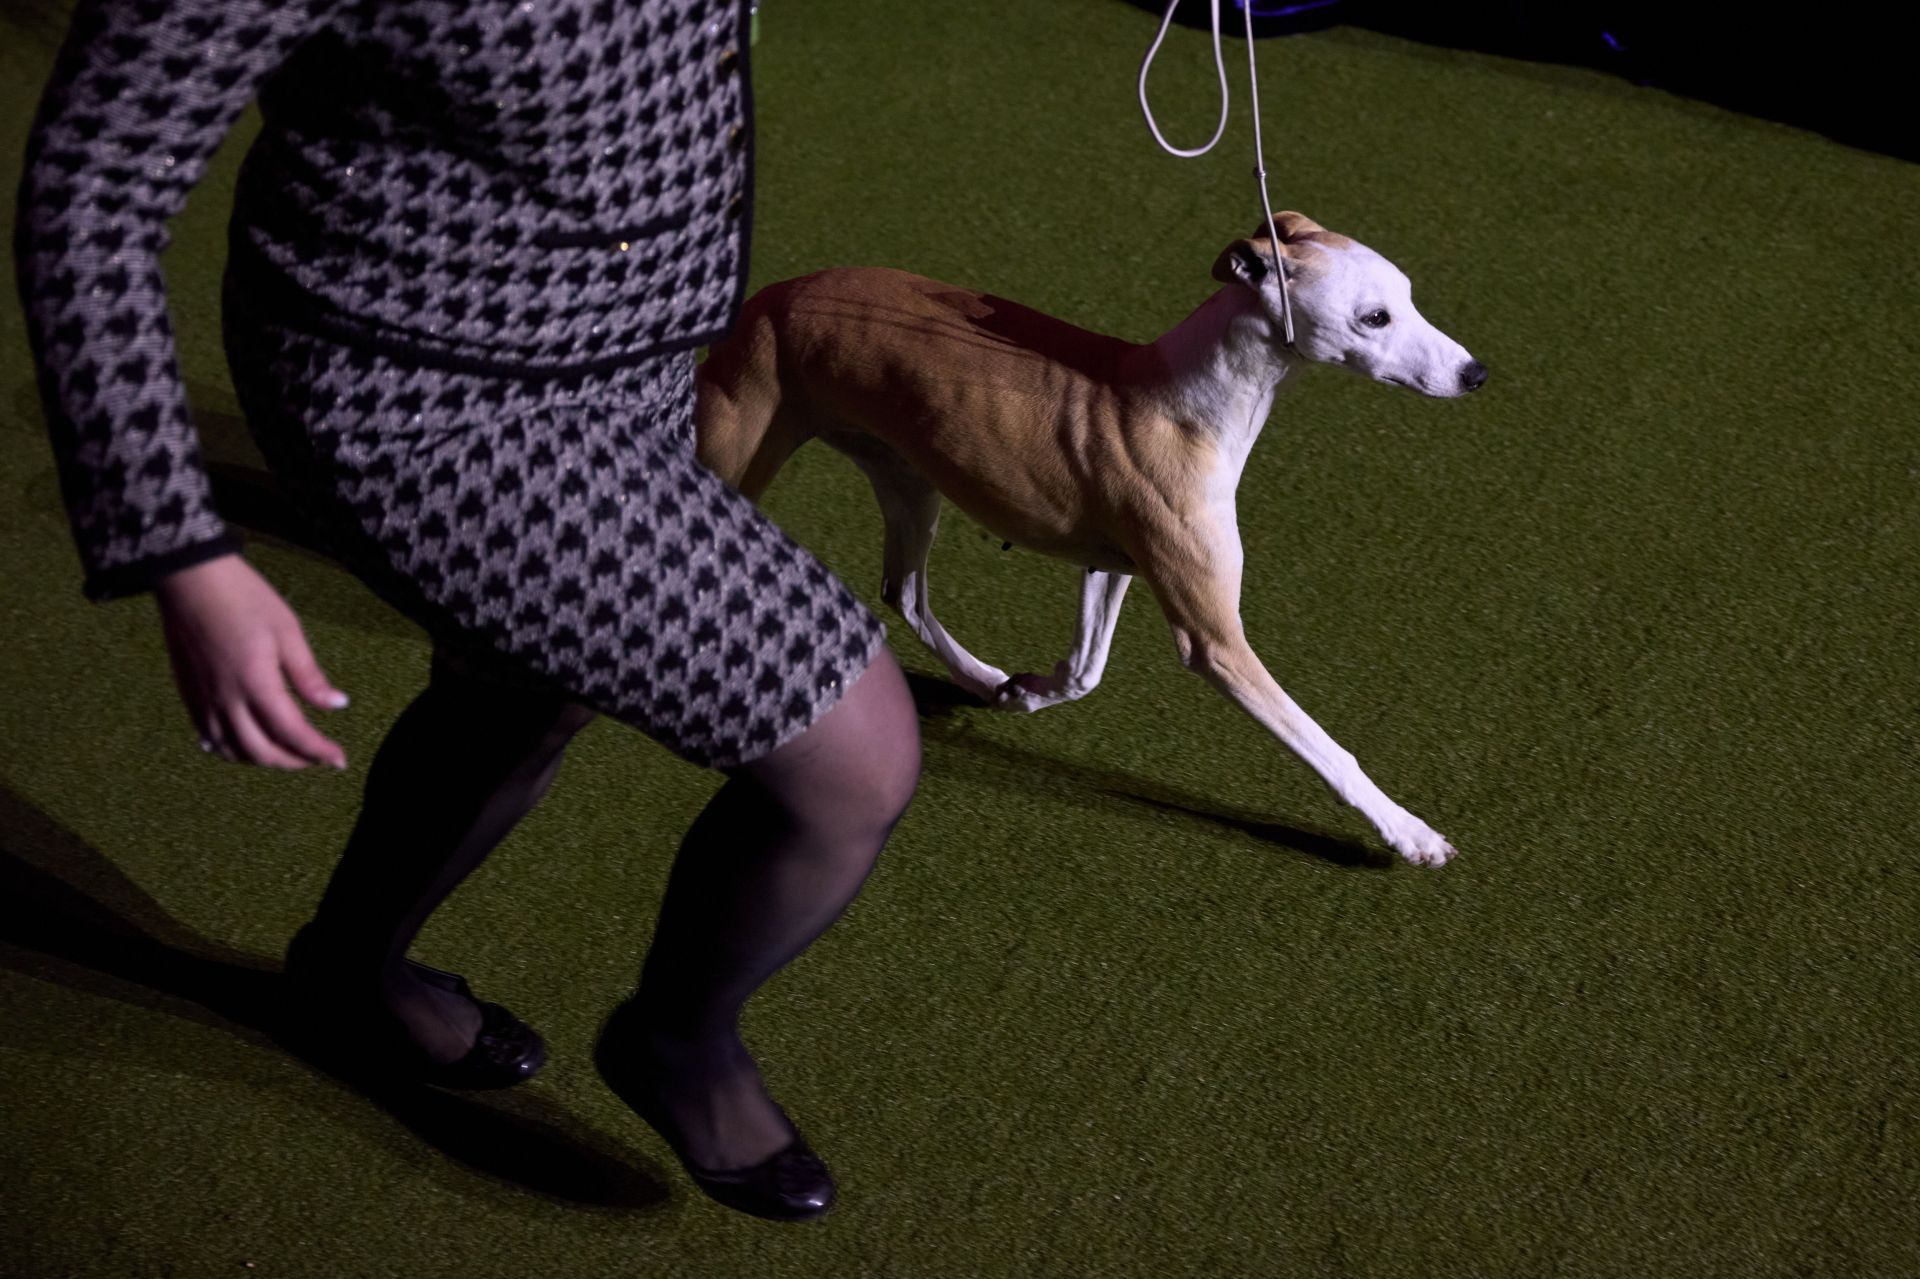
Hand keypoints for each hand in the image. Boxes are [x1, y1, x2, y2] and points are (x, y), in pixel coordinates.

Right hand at [153, 553, 350, 769]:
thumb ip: (309, 676)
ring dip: (261, 759)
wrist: (190, 578)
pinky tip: (243, 746)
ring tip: (286, 754)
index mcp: (256, 684)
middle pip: (261, 751)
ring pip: (231, 749)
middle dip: (293, 762)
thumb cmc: (245, 598)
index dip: (318, 751)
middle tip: (316, 759)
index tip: (340, 760)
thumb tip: (337, 705)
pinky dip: (230, 749)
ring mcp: (202, 699)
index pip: (292, 733)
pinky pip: (207, 735)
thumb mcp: (287, 631)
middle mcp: (226, 700)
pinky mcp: (187, 693)